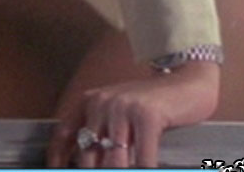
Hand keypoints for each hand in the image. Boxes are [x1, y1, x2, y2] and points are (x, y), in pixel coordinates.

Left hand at [47, 62, 219, 167]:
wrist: (187, 81)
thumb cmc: (153, 103)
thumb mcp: (118, 111)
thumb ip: (101, 131)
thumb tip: (87, 160)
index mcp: (90, 101)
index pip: (64, 134)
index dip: (57, 157)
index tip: (57, 169)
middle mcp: (102, 103)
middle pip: (88, 153)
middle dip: (95, 170)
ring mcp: (123, 108)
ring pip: (114, 160)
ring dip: (118, 171)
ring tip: (127, 170)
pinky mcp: (147, 116)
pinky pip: (142, 157)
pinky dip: (143, 168)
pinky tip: (145, 171)